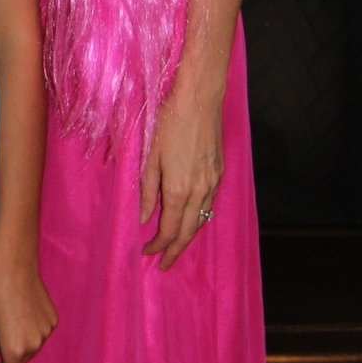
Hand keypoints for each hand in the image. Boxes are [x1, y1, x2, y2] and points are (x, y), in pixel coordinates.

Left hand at [0, 252, 56, 362]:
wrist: (13, 264)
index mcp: (15, 349)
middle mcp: (35, 345)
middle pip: (21, 362)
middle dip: (8, 357)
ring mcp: (47, 332)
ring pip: (32, 348)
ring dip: (21, 344)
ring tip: (9, 322)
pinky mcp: (53, 319)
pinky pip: (41, 333)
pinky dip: (31, 331)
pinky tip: (21, 313)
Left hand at [140, 78, 224, 268]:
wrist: (199, 98)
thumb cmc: (169, 121)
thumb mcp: (149, 155)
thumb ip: (146, 189)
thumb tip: (142, 217)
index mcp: (178, 188)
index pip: (169, 229)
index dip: (158, 245)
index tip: (146, 253)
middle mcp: (200, 190)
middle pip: (189, 231)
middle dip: (176, 250)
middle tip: (163, 264)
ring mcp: (213, 182)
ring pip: (202, 220)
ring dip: (189, 236)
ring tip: (176, 246)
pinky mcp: (219, 173)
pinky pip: (210, 205)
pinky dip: (199, 218)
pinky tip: (191, 219)